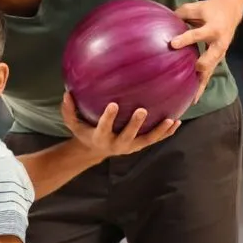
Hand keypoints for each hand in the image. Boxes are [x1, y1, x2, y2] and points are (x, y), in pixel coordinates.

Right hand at [60, 92, 180, 160]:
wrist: (95, 150)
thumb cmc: (84, 132)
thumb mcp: (73, 123)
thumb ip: (68, 109)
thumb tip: (66, 92)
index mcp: (100, 138)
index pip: (104, 127)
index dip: (108, 118)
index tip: (113, 104)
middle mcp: (117, 145)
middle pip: (128, 136)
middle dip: (135, 124)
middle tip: (142, 110)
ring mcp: (130, 146)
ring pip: (147, 140)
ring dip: (159, 131)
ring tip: (171, 120)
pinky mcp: (140, 145)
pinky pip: (155, 140)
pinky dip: (166, 132)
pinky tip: (177, 122)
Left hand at [171, 0, 241, 103]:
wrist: (231, 12)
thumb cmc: (208, 9)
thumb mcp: (193, 7)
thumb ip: (178, 15)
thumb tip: (158, 22)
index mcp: (212, 28)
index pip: (197, 34)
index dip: (185, 39)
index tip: (172, 43)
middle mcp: (219, 43)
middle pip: (210, 58)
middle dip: (199, 66)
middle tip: (186, 74)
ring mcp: (220, 53)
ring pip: (210, 71)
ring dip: (200, 85)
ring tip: (190, 99)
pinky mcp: (217, 60)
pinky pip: (208, 75)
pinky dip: (201, 87)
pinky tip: (191, 100)